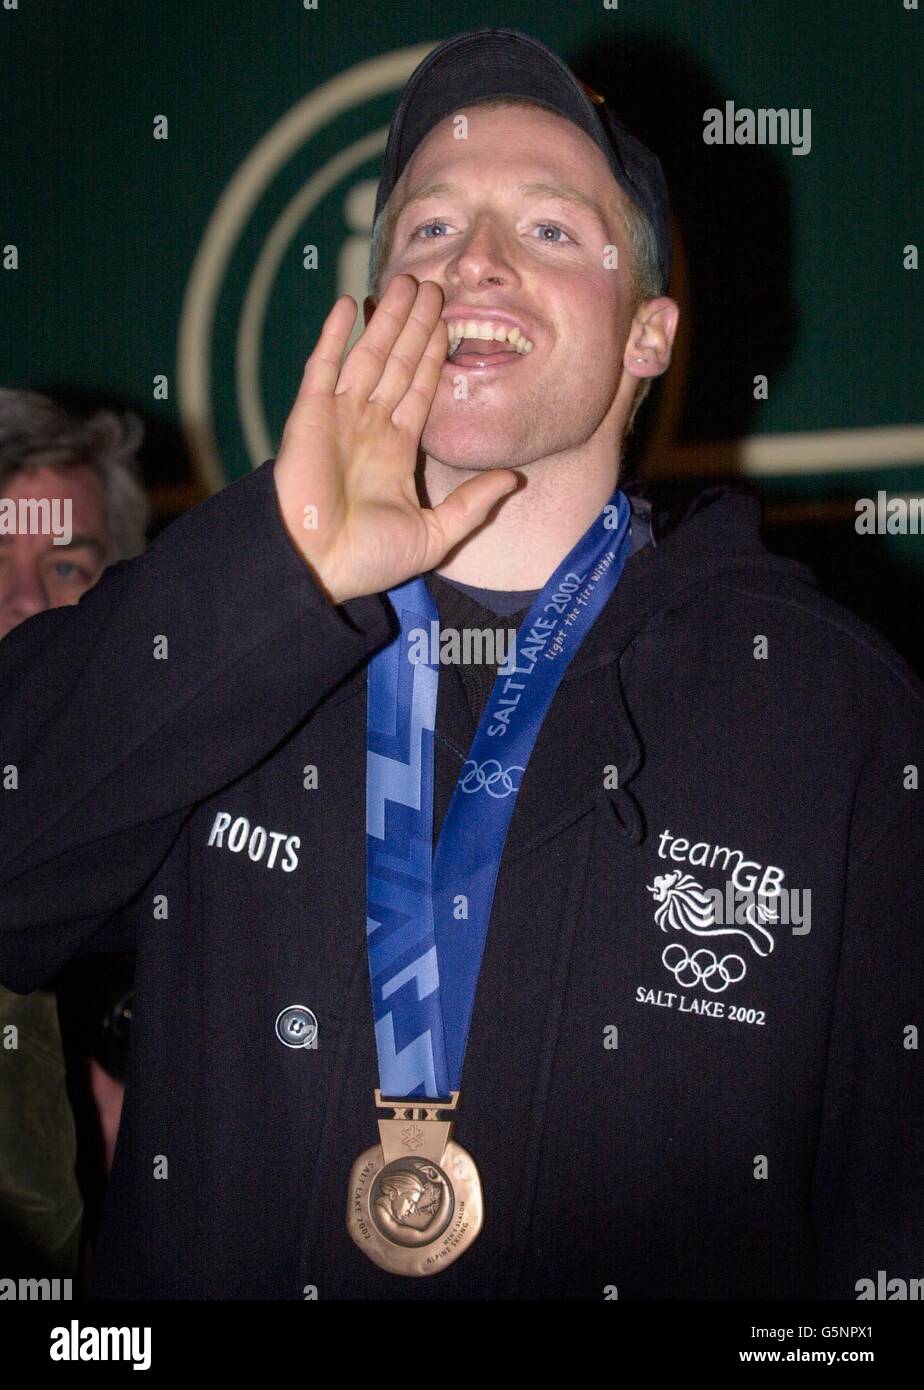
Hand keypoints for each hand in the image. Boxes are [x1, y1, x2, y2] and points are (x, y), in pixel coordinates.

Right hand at [273, 274, 517, 603]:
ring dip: (385, 319)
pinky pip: (322, 367)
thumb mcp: (435, 535)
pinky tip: (348, 304)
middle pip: (397, 363)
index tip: (449, 321)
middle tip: (433, 285)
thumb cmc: (369, 559)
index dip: (434, 355)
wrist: (318, 567)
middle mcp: (369, 427)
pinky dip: (333, 336)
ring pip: (367, 356)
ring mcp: (338, 417)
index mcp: (397, 451)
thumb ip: (472, 504)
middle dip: (415, 325)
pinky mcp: (309, 415)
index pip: (421, 389)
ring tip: (405, 281)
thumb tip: (512, 480)